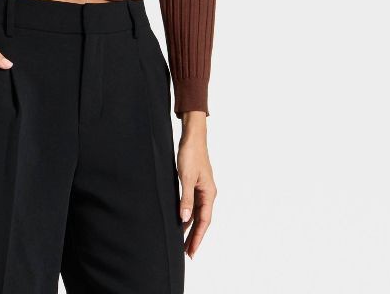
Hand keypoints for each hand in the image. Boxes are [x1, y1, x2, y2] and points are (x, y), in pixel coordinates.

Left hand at [177, 111, 216, 258]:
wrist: (192, 136)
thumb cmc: (191, 154)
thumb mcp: (186, 178)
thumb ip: (185, 199)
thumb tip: (184, 219)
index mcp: (209, 193)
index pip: (204, 221)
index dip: (198, 238)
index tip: (192, 252)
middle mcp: (207, 193)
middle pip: (202, 220)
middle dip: (195, 237)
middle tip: (187, 253)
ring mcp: (202, 189)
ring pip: (197, 213)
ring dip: (190, 227)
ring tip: (183, 242)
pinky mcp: (195, 184)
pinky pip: (193, 204)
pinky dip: (188, 214)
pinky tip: (181, 221)